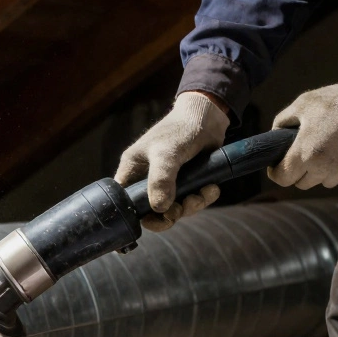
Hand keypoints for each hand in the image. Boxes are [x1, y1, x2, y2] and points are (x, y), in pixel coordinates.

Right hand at [115, 91, 228, 231]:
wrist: (209, 117)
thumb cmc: (180, 129)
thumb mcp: (167, 154)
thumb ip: (161, 180)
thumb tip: (160, 209)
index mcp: (132, 171)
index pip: (126, 201)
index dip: (136, 215)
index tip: (155, 219)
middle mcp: (147, 179)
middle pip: (152, 211)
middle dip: (170, 214)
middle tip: (181, 209)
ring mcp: (168, 182)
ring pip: (175, 208)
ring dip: (192, 205)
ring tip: (204, 193)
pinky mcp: (186, 182)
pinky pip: (191, 200)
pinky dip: (203, 198)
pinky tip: (211, 188)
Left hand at [270, 64, 337, 188]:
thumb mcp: (303, 104)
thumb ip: (283, 121)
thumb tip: (275, 135)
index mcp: (304, 154)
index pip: (282, 178)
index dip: (277, 173)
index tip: (277, 166)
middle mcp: (323, 169)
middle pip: (302, 183)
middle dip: (300, 172)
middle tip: (305, 155)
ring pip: (324, 182)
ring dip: (322, 171)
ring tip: (329, 150)